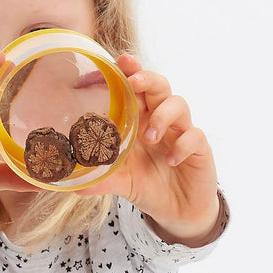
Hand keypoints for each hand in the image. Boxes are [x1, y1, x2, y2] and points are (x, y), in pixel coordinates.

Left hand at [80, 54, 220, 245]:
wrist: (176, 211)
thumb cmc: (147, 185)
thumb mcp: (120, 182)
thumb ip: (101, 179)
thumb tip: (73, 185)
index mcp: (140, 120)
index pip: (136, 88)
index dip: (131, 72)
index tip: (120, 61)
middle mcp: (161, 120)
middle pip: (159, 86)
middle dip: (148, 79)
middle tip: (135, 83)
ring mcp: (181, 132)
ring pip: (179, 104)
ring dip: (163, 116)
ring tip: (149, 137)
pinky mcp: (199, 148)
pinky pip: (196, 136)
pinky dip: (183, 145)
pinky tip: (171, 159)